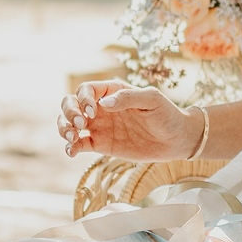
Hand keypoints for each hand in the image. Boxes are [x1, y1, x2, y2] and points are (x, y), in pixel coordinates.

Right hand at [58, 80, 202, 160]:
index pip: (86, 90)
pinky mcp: (101, 145)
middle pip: (70, 104)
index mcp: (112, 92)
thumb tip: (103, 104)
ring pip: (70, 124)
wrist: (177, 140)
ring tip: (73, 137)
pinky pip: (79, 145)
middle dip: (68, 112)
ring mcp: (100, 126)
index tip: (93, 112)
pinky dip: (71, 147)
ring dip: (64, 128)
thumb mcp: (152, 100)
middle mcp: (101, 108)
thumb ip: (128, 97)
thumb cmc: (167, 114)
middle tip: (80, 125)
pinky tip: (72, 151)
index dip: (83, 99)